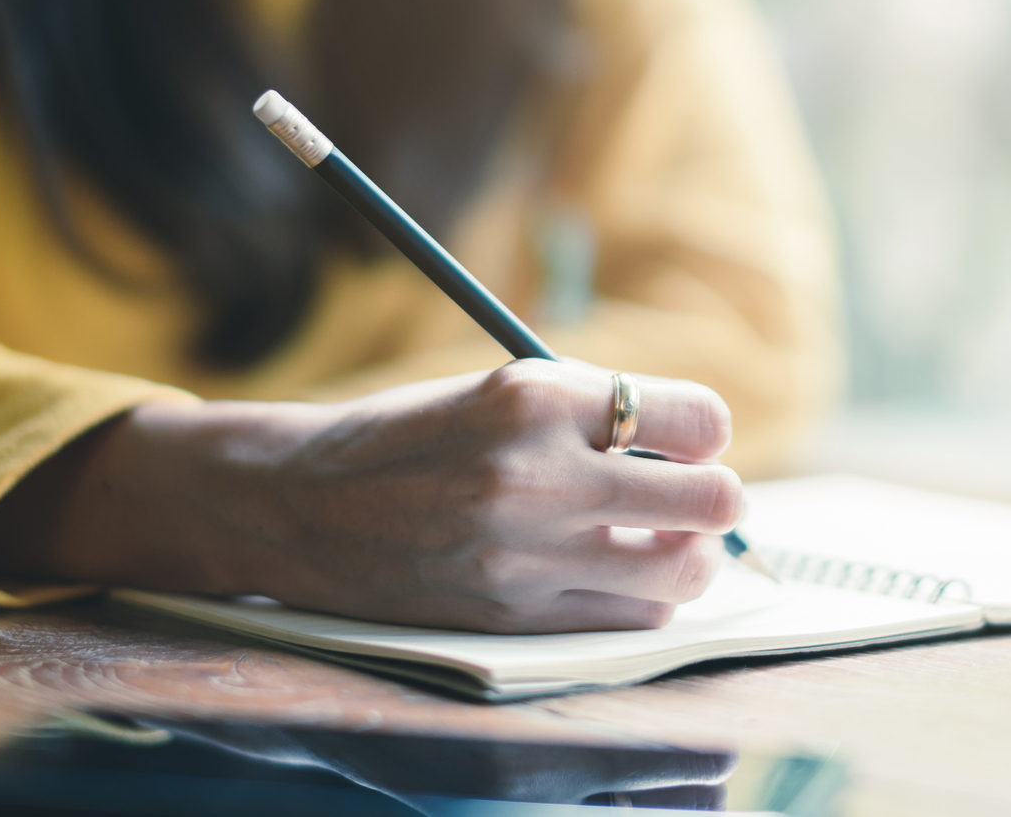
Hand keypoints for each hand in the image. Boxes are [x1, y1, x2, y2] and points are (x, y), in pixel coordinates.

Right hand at [0, 361, 741, 632]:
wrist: (296, 505)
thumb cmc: (410, 439)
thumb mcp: (501, 392)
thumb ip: (593, 414)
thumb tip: (699, 446)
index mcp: (538, 396)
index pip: (697, 418)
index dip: (703, 430)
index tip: (688, 438)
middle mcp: (541, 474)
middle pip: (712, 499)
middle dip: (714, 497)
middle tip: (688, 495)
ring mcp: (528, 552)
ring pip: (681, 572)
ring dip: (681, 556)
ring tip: (651, 540)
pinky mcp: (513, 614)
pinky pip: (627, 617)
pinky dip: (636, 599)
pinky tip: (606, 573)